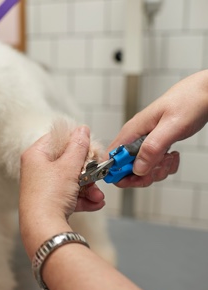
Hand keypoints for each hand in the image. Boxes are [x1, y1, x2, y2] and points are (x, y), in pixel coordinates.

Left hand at [20, 126, 104, 220]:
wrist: (43, 229)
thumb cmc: (49, 196)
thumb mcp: (68, 167)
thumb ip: (78, 147)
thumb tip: (82, 130)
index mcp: (35, 155)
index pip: (56, 138)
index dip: (75, 141)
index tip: (91, 146)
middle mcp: (37, 170)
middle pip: (67, 161)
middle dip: (87, 170)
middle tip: (99, 171)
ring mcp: (43, 187)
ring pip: (71, 180)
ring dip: (89, 187)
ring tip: (99, 195)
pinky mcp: (50, 202)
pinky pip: (70, 196)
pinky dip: (83, 199)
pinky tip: (96, 203)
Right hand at [108, 70, 207, 186]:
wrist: (204, 93)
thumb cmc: (188, 101)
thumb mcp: (171, 127)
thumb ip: (152, 148)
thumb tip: (137, 168)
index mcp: (131, 131)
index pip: (111, 157)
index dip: (118, 172)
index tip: (136, 176)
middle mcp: (135, 137)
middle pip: (125, 167)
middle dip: (142, 174)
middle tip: (158, 168)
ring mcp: (145, 142)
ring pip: (141, 168)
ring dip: (156, 170)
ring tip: (169, 158)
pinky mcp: (156, 145)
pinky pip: (154, 164)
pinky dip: (165, 166)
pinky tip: (173, 155)